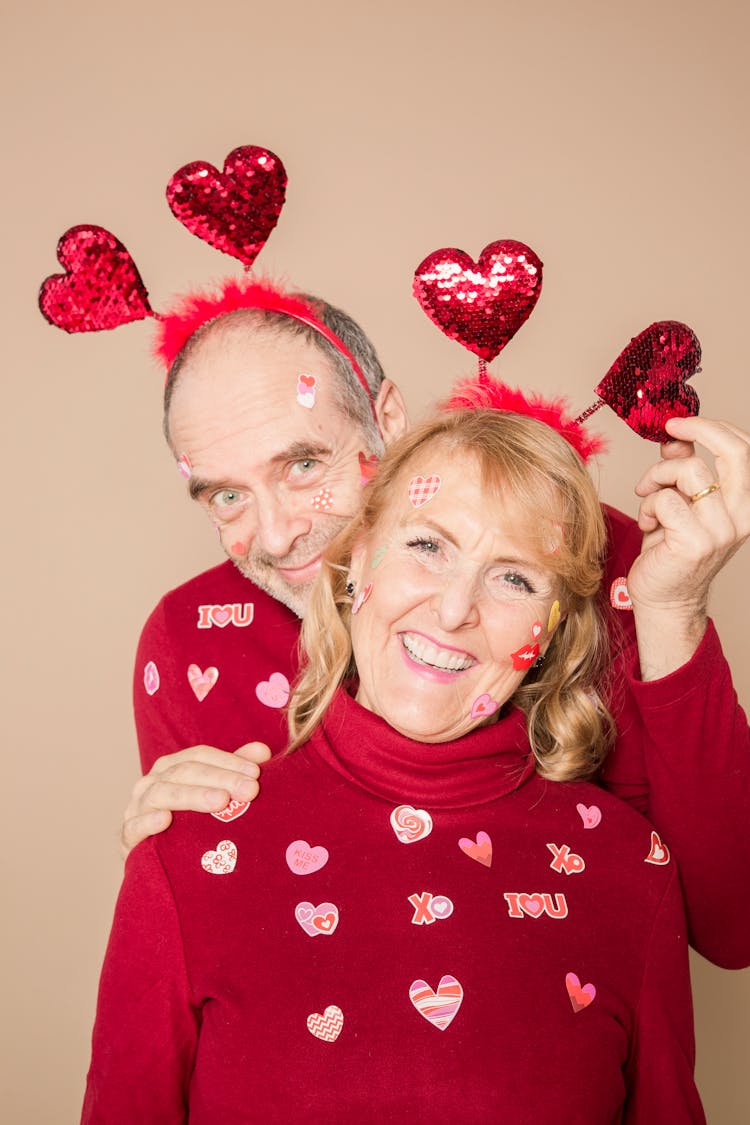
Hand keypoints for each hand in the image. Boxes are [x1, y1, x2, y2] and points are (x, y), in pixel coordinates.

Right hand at [121, 742, 271, 857]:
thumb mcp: (211, 795)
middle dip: (220, 779)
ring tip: (221, 801)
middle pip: (185, 772)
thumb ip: (233, 772)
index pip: (200, 756)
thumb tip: (263, 751)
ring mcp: (136, 808)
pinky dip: (148, 821)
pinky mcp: (127, 838)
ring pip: (161, 794)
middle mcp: (151, 782)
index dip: (228, 761)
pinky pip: (134, 827)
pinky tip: (166, 820)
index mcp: (171, 768)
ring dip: (192, 796)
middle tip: (249, 790)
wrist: (155, 863)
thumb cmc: (187, 824)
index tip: (256, 773)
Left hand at [627, 416, 749, 677]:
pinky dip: (649, 506)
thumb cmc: (670, 550)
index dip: (713, 428)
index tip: (679, 423)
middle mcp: (742, 516)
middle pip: (733, 453)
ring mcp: (722, 530)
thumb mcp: (680, 501)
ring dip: (658, 479)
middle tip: (669, 430)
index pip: (745, 450)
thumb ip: (682, 468)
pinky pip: (665, 499)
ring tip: (650, 502)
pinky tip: (649, 524)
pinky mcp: (696, 542)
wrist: (664, 598)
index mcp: (745, 504)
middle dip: (697, 430)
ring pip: (689, 471)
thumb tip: (675, 438)